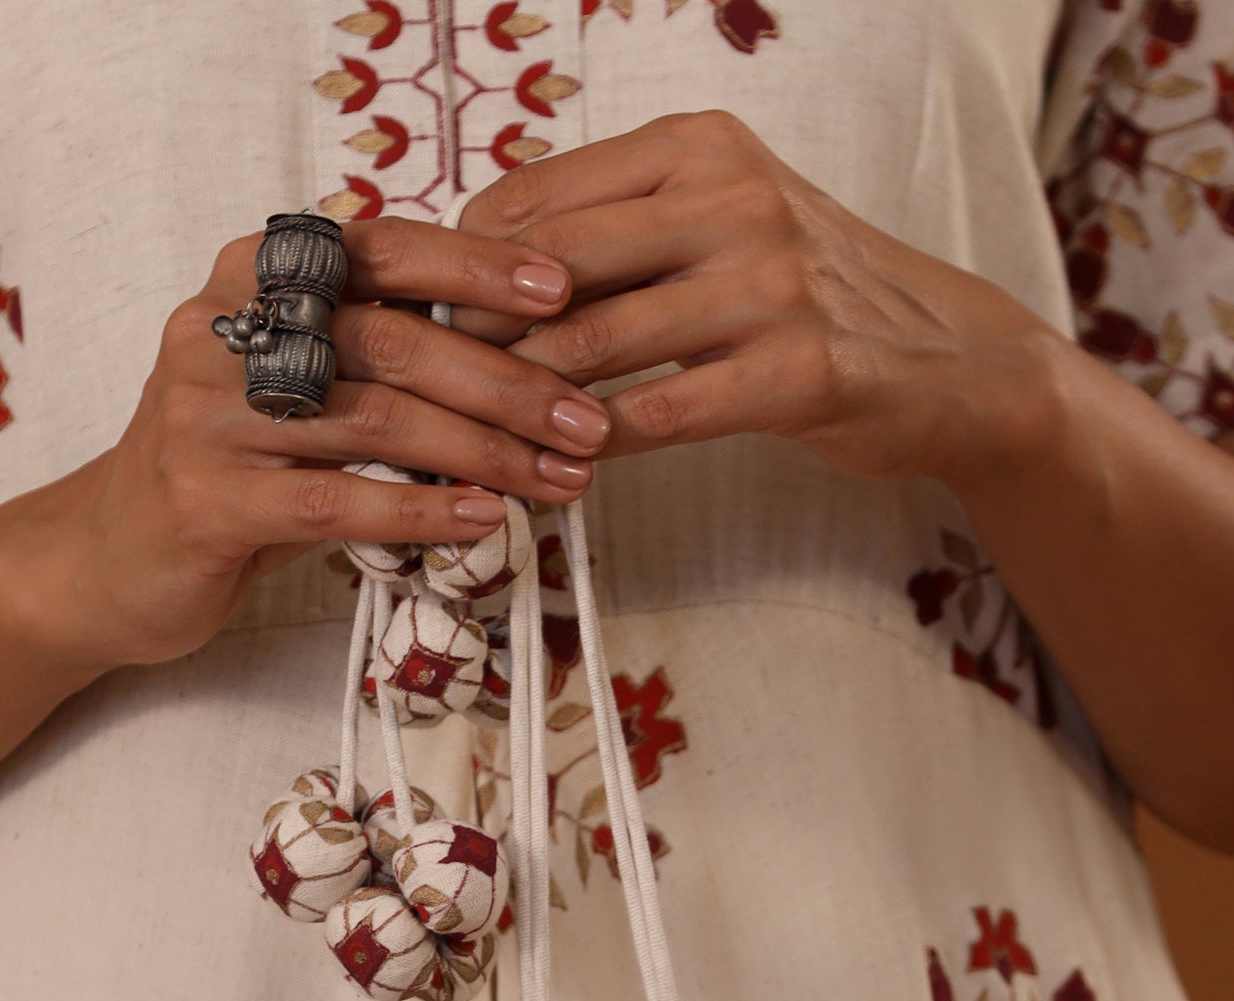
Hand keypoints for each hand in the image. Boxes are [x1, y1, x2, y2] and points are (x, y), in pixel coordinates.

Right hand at [12, 218, 613, 670]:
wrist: (105, 559)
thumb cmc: (228, 470)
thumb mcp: (294, 392)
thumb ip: (373, 359)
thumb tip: (519, 355)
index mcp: (249, 278)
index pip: (379, 249)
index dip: (474, 266)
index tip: (561, 290)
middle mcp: (221, 330)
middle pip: (392, 342)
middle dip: (506, 382)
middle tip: (586, 420)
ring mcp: (207, 415)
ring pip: (374, 422)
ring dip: (483, 452)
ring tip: (559, 479)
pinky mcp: (207, 499)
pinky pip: (337, 502)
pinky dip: (419, 511)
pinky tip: (480, 519)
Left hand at [455, 111, 1062, 490]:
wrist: (947, 359)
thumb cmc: (807, 296)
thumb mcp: (720, 223)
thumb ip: (621, 230)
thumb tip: (482, 267)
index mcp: (699, 149)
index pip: (538, 198)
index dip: (468, 267)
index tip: (436, 322)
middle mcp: (732, 198)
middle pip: (551, 264)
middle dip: (480, 335)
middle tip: (436, 390)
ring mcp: (770, 284)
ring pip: (595, 343)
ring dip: (524, 401)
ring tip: (481, 440)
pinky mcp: (796, 371)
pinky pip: (659, 415)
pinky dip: (595, 448)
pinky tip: (560, 470)